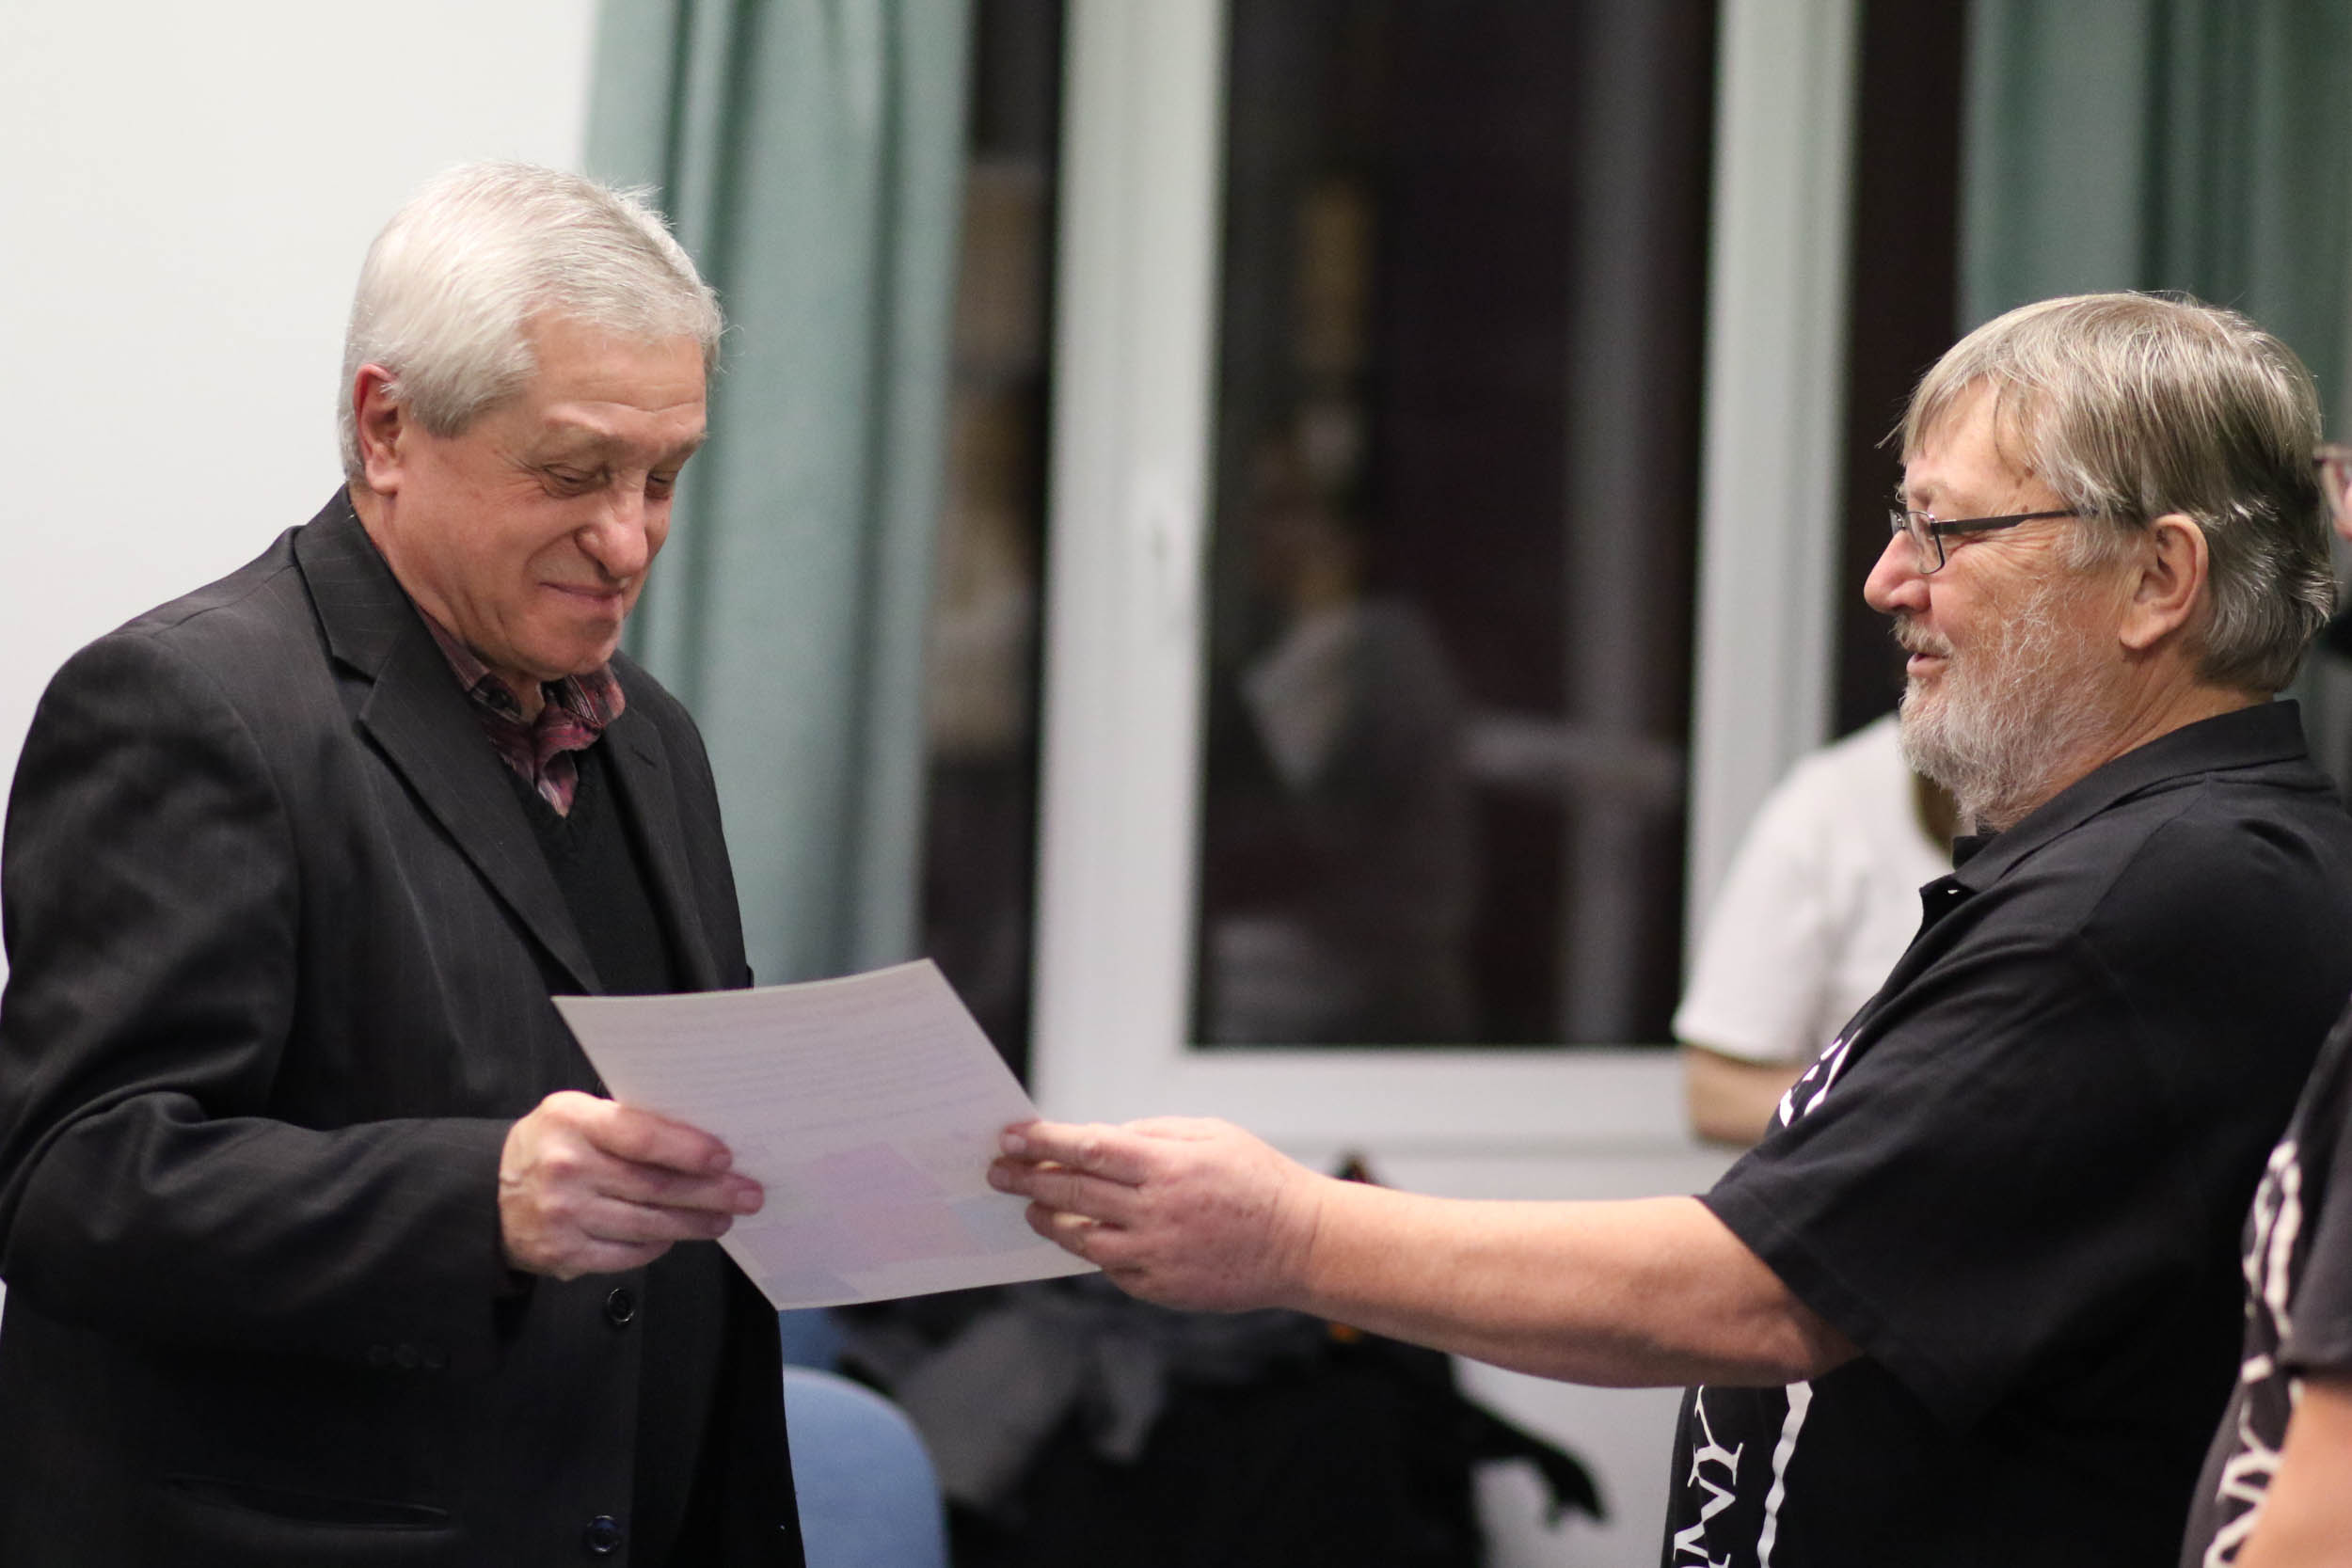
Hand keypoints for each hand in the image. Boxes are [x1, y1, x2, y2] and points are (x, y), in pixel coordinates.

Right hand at [498, 1091, 762, 1279]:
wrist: (488, 1195)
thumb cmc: (550, 1145)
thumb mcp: (575, 1114)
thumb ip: (625, 1122)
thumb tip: (699, 1141)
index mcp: (571, 1121)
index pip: (640, 1135)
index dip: (687, 1149)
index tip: (725, 1157)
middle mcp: (565, 1168)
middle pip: (654, 1186)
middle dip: (710, 1193)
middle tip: (748, 1195)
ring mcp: (563, 1215)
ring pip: (647, 1224)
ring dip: (694, 1223)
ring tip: (723, 1218)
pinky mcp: (564, 1254)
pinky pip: (627, 1254)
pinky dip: (657, 1245)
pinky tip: (676, 1235)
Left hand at [988, 1117, 1325, 1311]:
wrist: (1301, 1244)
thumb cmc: (1257, 1179)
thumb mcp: (1209, 1134)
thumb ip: (1150, 1135)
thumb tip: (1094, 1140)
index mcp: (1166, 1165)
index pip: (1086, 1149)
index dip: (1042, 1143)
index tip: (1010, 1137)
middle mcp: (1155, 1211)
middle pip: (1072, 1194)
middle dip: (1028, 1180)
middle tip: (998, 1173)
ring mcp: (1155, 1255)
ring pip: (1080, 1240)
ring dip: (1049, 1222)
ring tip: (1032, 1210)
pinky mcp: (1160, 1288)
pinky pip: (1110, 1270)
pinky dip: (1093, 1252)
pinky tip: (1085, 1238)